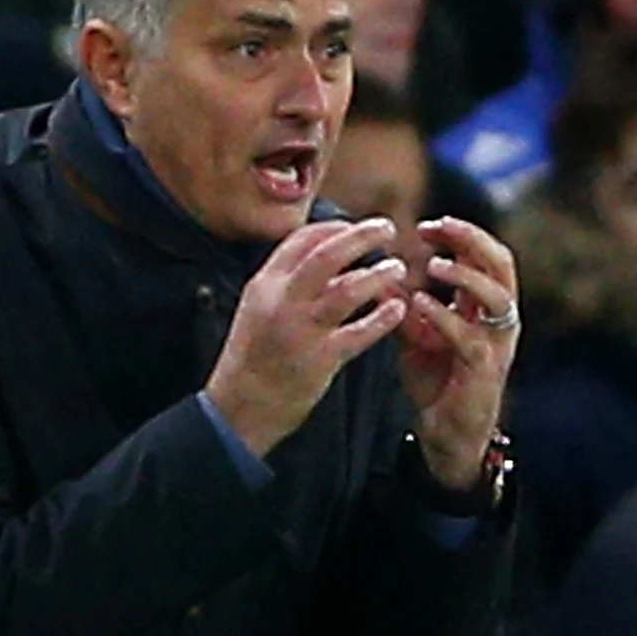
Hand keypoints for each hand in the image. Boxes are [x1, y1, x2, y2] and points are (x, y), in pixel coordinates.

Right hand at [201, 214, 411, 457]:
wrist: (238, 409)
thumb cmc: (252, 358)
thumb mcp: (257, 310)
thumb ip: (286, 284)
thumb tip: (326, 259)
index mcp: (264, 285)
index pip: (301, 241)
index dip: (334, 228)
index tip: (355, 226)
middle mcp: (282, 301)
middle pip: (328, 255)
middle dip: (362, 236)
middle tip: (388, 228)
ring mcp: (302, 330)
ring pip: (348, 289)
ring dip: (379, 275)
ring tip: (397, 268)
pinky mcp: (321, 359)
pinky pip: (360, 333)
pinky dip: (383, 318)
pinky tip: (398, 309)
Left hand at [393, 215, 521, 489]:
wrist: (447, 435)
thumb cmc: (437, 383)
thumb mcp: (417, 337)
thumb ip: (403, 307)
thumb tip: (376, 274)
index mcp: (487, 308)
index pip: (487, 256)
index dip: (462, 234)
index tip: (426, 226)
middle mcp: (499, 321)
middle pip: (502, 264)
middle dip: (471, 239)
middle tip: (436, 227)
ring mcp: (496, 345)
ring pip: (496, 297)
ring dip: (464, 275)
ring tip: (431, 265)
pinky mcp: (483, 370)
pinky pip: (468, 336)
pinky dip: (443, 316)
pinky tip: (418, 303)